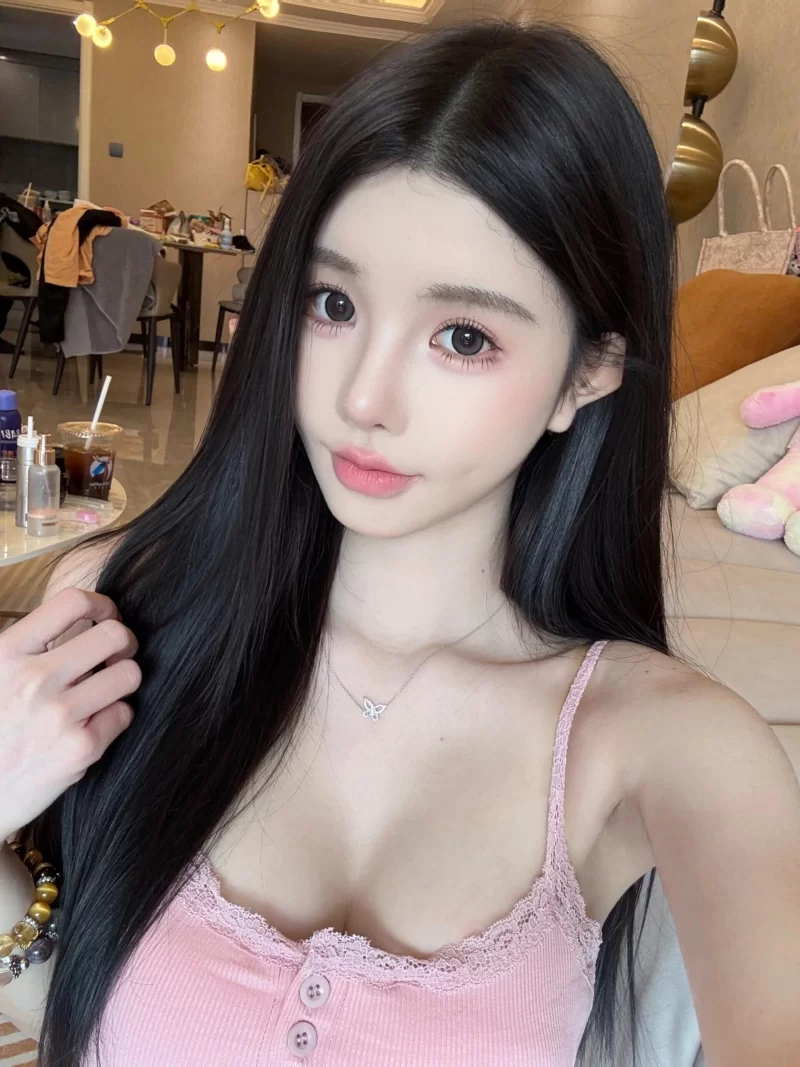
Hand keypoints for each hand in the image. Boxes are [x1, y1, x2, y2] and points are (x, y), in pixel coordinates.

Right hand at [0, 589, 140, 839]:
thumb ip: (28, 648)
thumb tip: (82, 619)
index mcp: (7, 653)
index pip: (72, 602)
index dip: (102, 603)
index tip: (105, 615)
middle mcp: (34, 680)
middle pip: (114, 635)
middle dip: (123, 642)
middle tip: (115, 655)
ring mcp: (60, 715)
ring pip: (130, 673)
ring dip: (122, 679)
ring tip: (104, 689)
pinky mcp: (81, 749)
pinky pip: (124, 713)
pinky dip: (114, 716)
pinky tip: (93, 724)